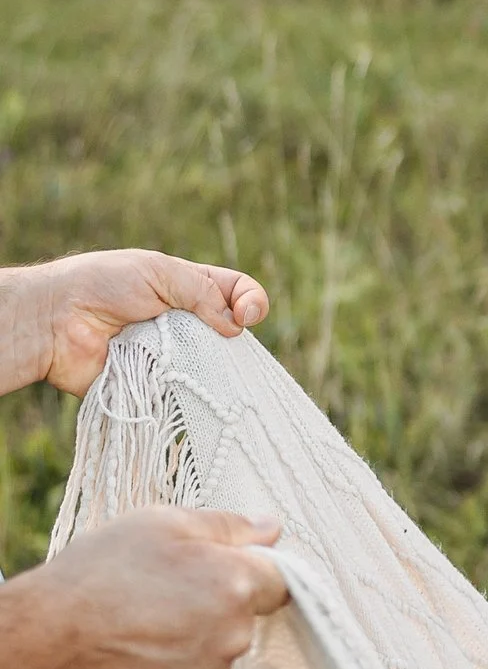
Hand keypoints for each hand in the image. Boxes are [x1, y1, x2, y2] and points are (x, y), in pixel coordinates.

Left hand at [0, 251, 269, 399]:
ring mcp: (171, 357)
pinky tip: (190, 391)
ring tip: (200, 368)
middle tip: (223, 345)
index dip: (252, 302)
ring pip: (213, 369)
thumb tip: (237, 327)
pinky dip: (191, 394)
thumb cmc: (102, 285)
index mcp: (189, 290)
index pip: (237, 293)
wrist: (55, 321)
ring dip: (213, 370)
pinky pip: (185, 395)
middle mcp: (184, 324)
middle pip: (231, 336)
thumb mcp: (158, 273)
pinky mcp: (155, 386)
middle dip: (234, 342)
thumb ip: (202, 293)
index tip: (246, 318)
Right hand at [0, 511, 288, 668]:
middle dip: (214, 604)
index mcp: (235, 586)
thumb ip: (227, 527)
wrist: (43, 645)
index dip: (251, 570)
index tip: (220, 569)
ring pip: (216, 654)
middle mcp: (233, 638)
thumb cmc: (95, 579)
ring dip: (192, 641)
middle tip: (161, 593)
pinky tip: (135, 656)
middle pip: (245, 618)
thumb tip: (271, 529)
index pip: (281, 580)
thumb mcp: (160, 525)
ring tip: (140, 626)